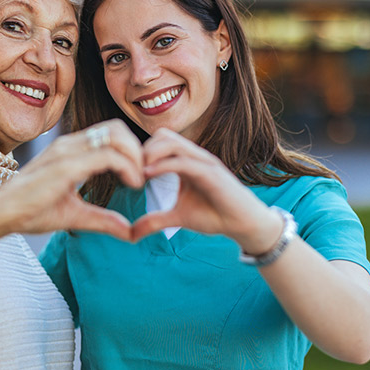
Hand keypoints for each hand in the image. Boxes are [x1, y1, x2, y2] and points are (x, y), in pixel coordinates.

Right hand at [0, 120, 143, 239]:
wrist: (1, 214)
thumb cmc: (31, 211)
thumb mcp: (75, 215)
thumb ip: (103, 220)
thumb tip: (129, 231)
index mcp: (71, 150)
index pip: (110, 134)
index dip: (131, 151)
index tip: (138, 176)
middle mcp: (70, 144)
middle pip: (117, 128)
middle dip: (137, 149)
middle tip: (143, 175)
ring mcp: (68, 151)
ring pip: (115, 136)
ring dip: (136, 156)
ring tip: (138, 180)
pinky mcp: (67, 165)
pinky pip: (107, 155)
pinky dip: (127, 167)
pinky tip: (132, 184)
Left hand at [131, 129, 282, 251]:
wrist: (243, 224)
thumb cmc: (214, 215)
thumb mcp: (178, 217)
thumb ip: (155, 220)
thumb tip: (131, 234)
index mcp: (186, 162)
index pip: (159, 142)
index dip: (140, 153)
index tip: (126, 171)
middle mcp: (194, 157)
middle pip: (162, 135)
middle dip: (142, 149)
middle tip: (129, 171)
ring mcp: (203, 162)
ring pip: (171, 142)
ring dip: (149, 153)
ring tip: (137, 173)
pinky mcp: (211, 172)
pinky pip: (183, 161)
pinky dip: (163, 165)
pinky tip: (147, 176)